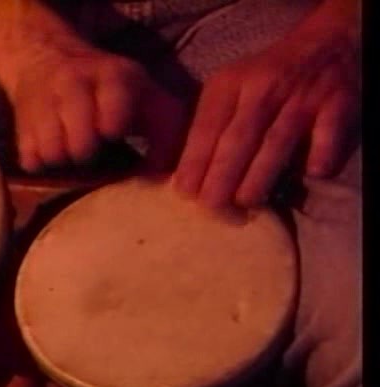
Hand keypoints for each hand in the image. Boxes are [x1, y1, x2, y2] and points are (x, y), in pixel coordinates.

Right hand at [8, 45, 185, 171]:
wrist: (45, 57)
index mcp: (110, 76)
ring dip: (64, 160)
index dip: (112, 121)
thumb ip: (166, 131)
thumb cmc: (108, 91)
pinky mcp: (20, 125)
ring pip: (52, 152)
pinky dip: (41, 163)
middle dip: (87, 151)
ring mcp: (42, 104)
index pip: (111, 98)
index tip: (113, 134)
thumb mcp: (144, 96)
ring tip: (71, 151)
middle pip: (78, 140)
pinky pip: (30, 159)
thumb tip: (164, 174)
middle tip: (92, 150)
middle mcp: (71, 85)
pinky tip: (50, 152)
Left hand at [173, 27, 358, 207]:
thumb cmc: (263, 79)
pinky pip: (326, 136)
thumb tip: (184, 173)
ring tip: (245, 203)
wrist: (323, 45)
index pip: (208, 127)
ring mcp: (301, 97)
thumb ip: (207, 124)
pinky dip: (319, 157)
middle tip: (211, 207)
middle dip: (222, 176)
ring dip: (259, 177)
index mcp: (230, 85)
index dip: (196, 161)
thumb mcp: (227, 88)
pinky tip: (310, 175)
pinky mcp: (337, 105)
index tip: (185, 192)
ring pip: (276, 142)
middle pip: (239, 139)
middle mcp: (263, 89)